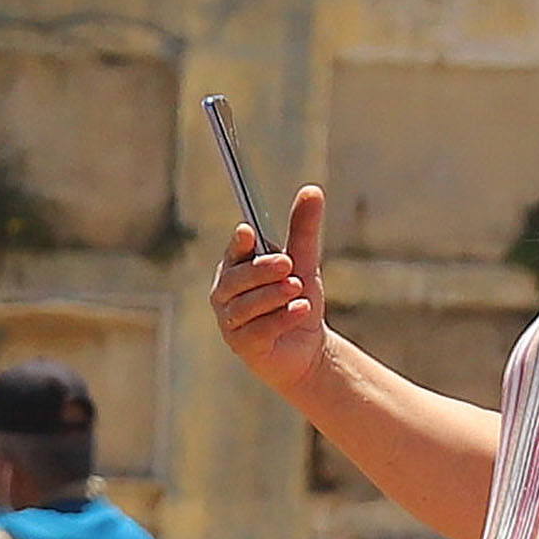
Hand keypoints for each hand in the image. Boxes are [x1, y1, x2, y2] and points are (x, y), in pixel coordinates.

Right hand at [208, 185, 337, 399]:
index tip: (248, 232)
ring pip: (246, 306)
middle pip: (235, 279)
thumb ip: (303, 229)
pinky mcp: (243, 347)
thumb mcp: (304, 263)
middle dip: (261, 270)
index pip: (232, 253)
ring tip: (298, 290)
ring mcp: (231, 323)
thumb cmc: (297, 302)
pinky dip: (281, 319)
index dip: (237, 244)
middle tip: (288, 263)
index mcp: (236, 269)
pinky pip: (258, 331)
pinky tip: (300, 311)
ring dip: (274, 295)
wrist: (307, 350)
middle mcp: (226, 295)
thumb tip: (312, 189)